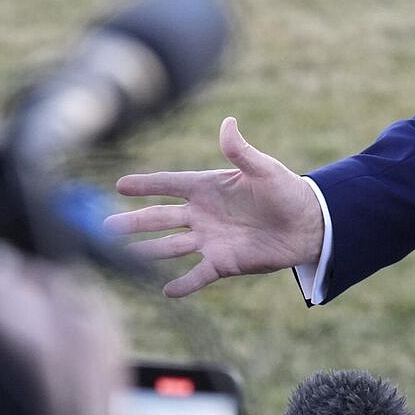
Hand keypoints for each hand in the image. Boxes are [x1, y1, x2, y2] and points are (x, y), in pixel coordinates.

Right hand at [106, 117, 323, 297]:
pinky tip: (164, 291)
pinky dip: (182, 284)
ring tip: (121, 255)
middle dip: (134, 221)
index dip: (145, 184)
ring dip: (147, 250)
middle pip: (160, 218)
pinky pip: (197, 275)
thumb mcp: (265, 169)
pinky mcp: (224, 263)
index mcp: (209, 187)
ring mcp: (210, 239)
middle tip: (105, 226)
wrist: (309, 224)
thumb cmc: (288, 191)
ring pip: (170, 246)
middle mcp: (203, 214)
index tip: (119, 184)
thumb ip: (242, 151)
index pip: (169, 185)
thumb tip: (228, 123)